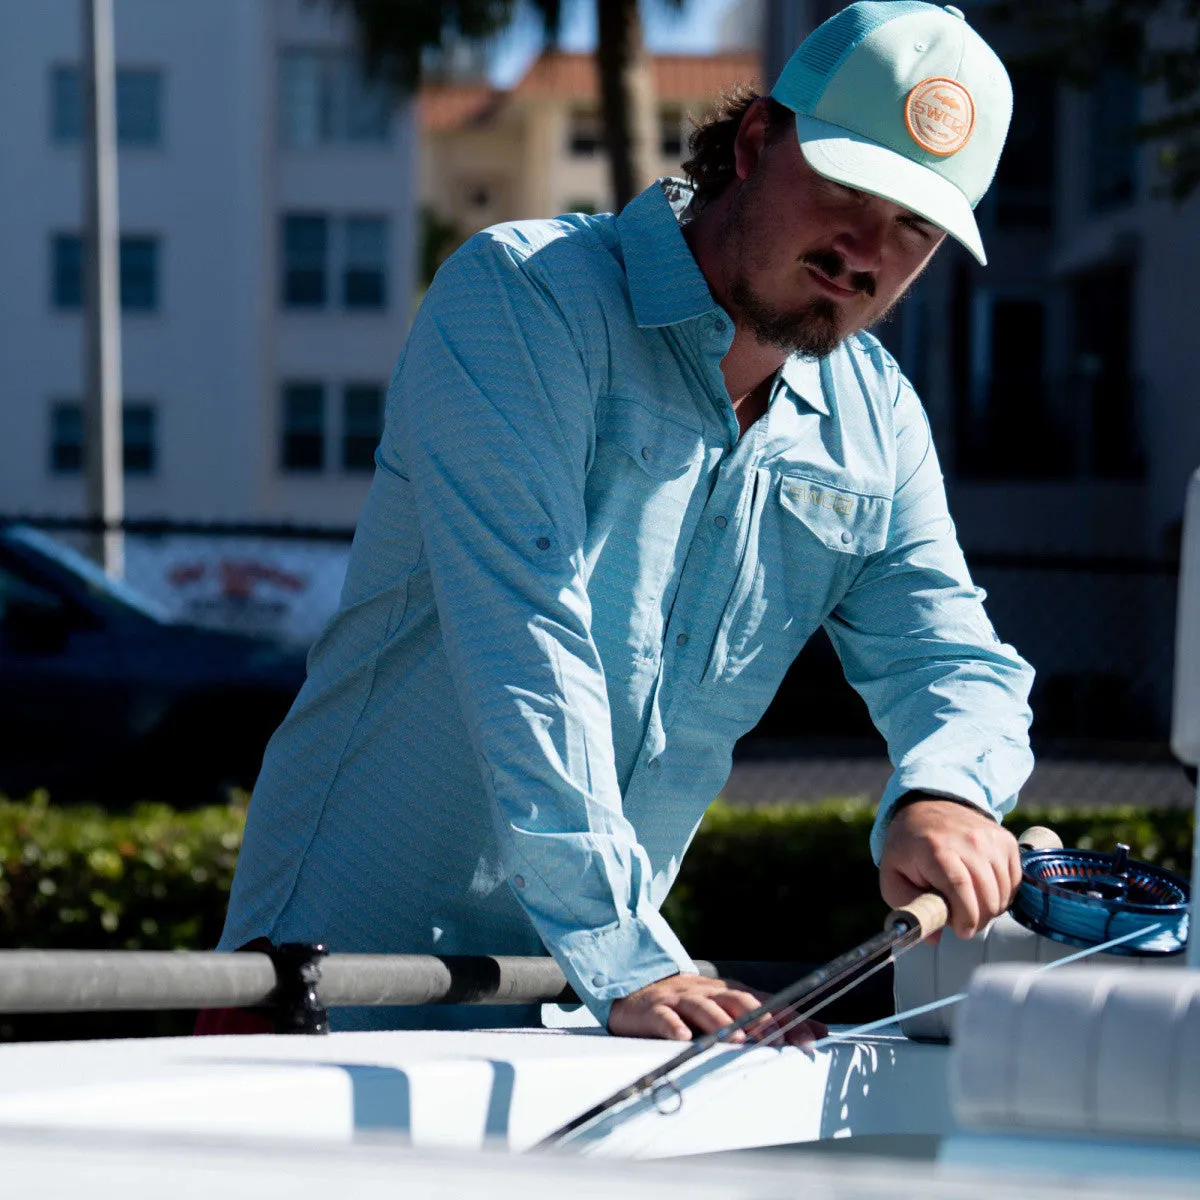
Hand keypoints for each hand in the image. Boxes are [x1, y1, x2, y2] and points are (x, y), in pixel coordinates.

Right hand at [607, 973, 826, 1045]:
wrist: (637, 991)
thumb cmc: (691, 1006)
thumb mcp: (730, 1010)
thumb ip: (771, 1019)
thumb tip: (819, 1031)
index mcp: (729, 993)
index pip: (764, 1002)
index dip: (788, 1018)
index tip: (811, 1038)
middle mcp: (708, 993)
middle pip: (737, 1001)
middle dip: (760, 1019)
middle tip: (777, 1040)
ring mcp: (680, 1000)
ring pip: (703, 1007)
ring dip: (721, 1023)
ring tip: (737, 1040)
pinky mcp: (653, 1011)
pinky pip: (664, 1017)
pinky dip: (672, 1026)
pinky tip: (680, 1037)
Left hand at [879, 797, 1020, 939]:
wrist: (928, 808)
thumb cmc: (909, 847)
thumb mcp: (893, 875)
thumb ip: (908, 907)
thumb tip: (933, 938)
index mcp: (936, 849)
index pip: (960, 888)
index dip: (965, 917)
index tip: (960, 931)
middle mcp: (968, 841)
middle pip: (987, 896)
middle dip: (976, 919)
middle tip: (960, 919)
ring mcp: (990, 839)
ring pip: (1004, 893)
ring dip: (989, 909)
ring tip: (968, 903)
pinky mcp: (1006, 841)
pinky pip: (1014, 883)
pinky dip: (1001, 895)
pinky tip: (982, 889)